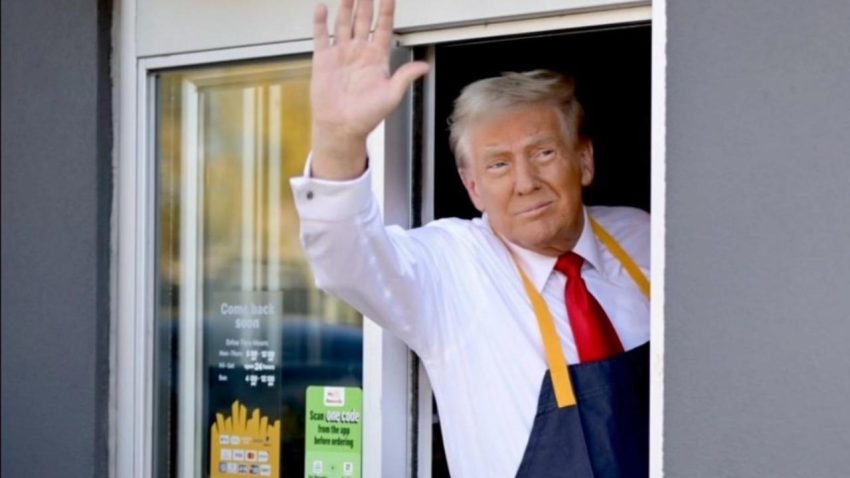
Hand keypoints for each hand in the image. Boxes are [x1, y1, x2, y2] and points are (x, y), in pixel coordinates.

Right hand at [310, 0, 428, 178]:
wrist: (341, 127)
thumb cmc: (367, 116)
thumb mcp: (391, 96)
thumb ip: (405, 77)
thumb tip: (424, 67)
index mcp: (376, 58)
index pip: (383, 28)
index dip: (387, 11)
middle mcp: (359, 53)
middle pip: (363, 20)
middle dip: (366, 3)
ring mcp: (341, 54)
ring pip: (344, 24)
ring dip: (346, 8)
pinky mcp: (323, 60)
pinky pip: (321, 36)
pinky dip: (321, 22)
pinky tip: (322, 9)